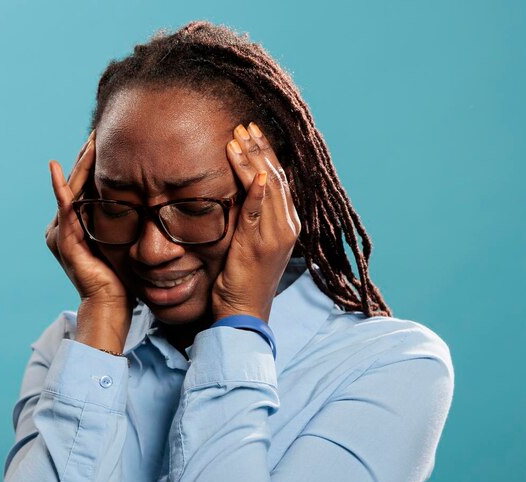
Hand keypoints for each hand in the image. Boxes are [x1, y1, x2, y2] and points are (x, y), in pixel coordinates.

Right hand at [47, 132, 134, 352]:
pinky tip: (56, 168)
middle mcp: (63, 225)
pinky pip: (62, 208)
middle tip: (99, 129)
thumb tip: (148, 200)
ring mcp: (60, 231)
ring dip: (80, 163)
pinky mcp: (63, 239)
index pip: (86, 184)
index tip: (108, 139)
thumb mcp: (125, 240)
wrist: (111, 305)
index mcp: (77, 223)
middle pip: (77, 181)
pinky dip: (59, 188)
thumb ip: (125, 220)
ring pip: (71, 188)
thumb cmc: (123, 278)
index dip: (95, 162)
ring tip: (90, 139)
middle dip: (88, 155)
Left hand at [212, 122, 301, 322]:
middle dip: (260, 149)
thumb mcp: (248, 242)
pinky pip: (260, 213)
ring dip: (253, 161)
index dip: (266, 153)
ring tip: (237, 138)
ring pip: (269, 189)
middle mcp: (288, 227)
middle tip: (244, 125)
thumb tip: (240, 192)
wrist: (243, 312)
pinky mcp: (260, 246)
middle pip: (277, 177)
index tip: (251, 132)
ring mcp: (276, 236)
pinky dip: (258, 191)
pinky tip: (255, 173)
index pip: (279, 179)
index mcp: (288, 224)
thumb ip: (250, 217)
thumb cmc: (241, 279)